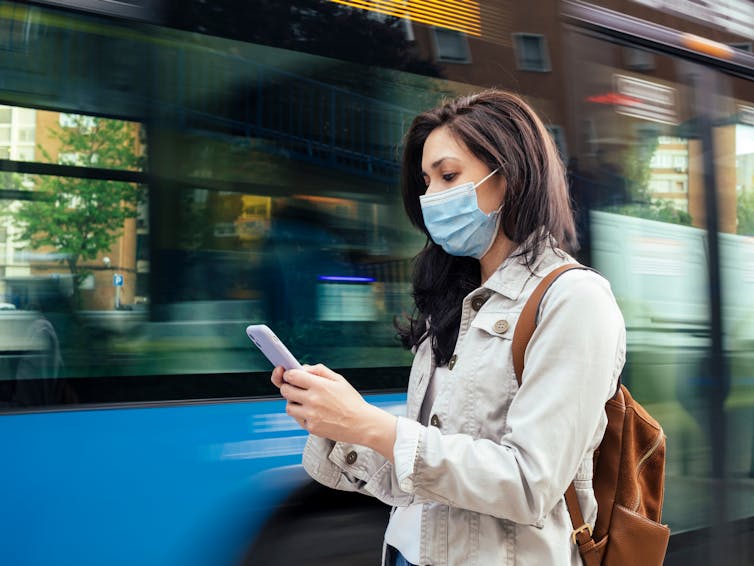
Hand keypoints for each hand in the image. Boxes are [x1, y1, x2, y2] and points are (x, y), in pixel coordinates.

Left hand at [274, 364, 396, 459]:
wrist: (362, 424)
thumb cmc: (351, 401)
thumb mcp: (339, 380)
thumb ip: (319, 370)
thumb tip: (303, 368)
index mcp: (320, 385)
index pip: (291, 376)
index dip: (288, 374)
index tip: (290, 375)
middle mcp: (313, 400)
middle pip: (285, 390)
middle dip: (288, 387)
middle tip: (295, 388)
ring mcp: (311, 415)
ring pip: (288, 406)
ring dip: (293, 402)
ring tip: (306, 401)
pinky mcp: (311, 428)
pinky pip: (297, 418)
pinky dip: (302, 415)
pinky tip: (313, 413)